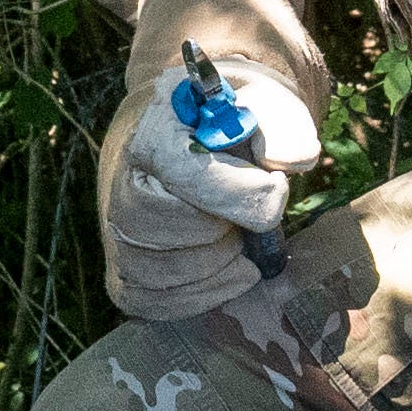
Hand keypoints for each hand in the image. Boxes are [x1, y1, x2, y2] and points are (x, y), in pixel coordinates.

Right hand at [107, 0, 330, 319]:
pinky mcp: (125, 274)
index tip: (274, 188)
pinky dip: (201, 295)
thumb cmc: (235, 129)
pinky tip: (227, 270)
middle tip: (244, 216)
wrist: (198, 143)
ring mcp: (118, 233)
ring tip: (234, 239)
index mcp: (154, 133)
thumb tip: (293, 160)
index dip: (236, 191)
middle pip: (170, 227)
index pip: (184, 172)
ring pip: (163, 271)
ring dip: (217, 265)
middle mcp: (122, 183)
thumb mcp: (267, 108)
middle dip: (224, 228)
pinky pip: (155, 303)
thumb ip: (283, 128)